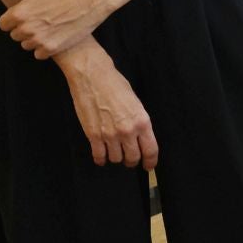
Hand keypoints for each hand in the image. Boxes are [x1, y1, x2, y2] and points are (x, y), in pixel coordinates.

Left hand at [0, 0, 125, 58]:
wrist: (92, 0)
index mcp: (20, 13)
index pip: (3, 24)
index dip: (13, 18)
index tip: (26, 13)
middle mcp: (27, 29)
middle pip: (14, 35)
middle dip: (23, 27)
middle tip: (39, 17)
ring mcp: (40, 40)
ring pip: (26, 44)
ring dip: (32, 38)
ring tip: (47, 26)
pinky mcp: (52, 48)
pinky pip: (38, 54)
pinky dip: (43, 47)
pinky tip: (53, 35)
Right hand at [55, 41, 158, 167]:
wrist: (92, 77)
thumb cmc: (116, 85)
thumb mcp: (136, 103)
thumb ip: (139, 122)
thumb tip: (140, 137)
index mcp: (142, 122)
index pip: (150, 150)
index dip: (150, 161)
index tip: (148, 166)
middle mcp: (127, 131)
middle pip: (133, 158)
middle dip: (132, 161)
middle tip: (130, 159)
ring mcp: (109, 134)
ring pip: (116, 159)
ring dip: (116, 158)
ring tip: (115, 153)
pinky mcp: (93, 135)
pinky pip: (99, 156)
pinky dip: (101, 159)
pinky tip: (101, 156)